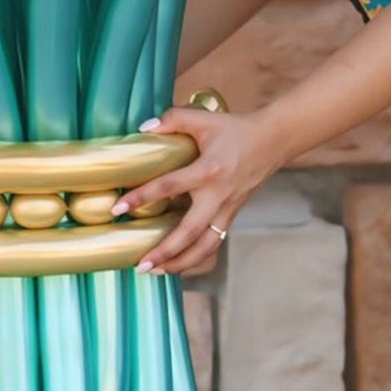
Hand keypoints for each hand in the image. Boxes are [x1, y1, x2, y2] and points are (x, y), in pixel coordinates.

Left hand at [112, 104, 281, 277]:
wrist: (273, 141)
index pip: (168, 187)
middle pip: (189, 233)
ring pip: (205, 247)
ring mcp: (227, 209)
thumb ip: (172, 119)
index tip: (118, 209)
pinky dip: (196, 257)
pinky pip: (214, 243)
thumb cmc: (235, 129)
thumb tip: (143, 130)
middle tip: (140, 265)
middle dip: (164, 252)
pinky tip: (178, 264)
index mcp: (208, 171)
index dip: (141, 197)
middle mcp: (218, 196)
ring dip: (181, 263)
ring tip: (157, 271)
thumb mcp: (203, 118)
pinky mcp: (232, 216)